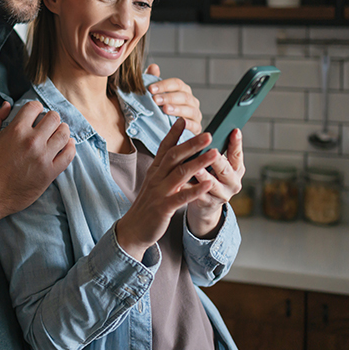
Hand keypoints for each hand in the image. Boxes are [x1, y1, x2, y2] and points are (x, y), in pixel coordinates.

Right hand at [0, 101, 75, 221]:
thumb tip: (7, 104)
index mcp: (16, 130)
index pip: (35, 107)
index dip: (36, 108)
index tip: (36, 114)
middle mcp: (32, 141)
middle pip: (53, 118)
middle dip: (50, 119)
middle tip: (48, 125)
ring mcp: (43, 157)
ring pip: (64, 134)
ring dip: (62, 131)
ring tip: (58, 134)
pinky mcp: (50, 172)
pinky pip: (68, 154)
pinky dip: (70, 147)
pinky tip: (66, 145)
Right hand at [115, 118, 216, 259]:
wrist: (133, 229)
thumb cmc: (147, 206)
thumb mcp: (154, 184)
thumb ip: (166, 171)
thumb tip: (179, 158)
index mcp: (154, 172)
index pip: (164, 149)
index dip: (173, 134)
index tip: (182, 120)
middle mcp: (156, 179)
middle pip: (174, 157)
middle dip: (191, 144)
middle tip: (208, 134)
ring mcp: (159, 193)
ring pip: (180, 174)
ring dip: (198, 162)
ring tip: (214, 153)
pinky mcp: (163, 208)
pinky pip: (181, 197)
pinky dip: (195, 190)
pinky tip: (208, 184)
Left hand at [145, 63, 201, 133]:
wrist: (166, 132)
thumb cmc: (159, 110)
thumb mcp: (154, 96)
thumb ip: (153, 81)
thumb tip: (153, 67)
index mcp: (183, 91)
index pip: (177, 84)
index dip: (164, 85)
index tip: (150, 89)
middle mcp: (191, 101)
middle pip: (183, 96)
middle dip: (168, 97)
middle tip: (155, 99)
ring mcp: (195, 115)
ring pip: (190, 110)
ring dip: (177, 109)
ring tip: (165, 109)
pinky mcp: (197, 128)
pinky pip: (195, 125)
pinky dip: (188, 124)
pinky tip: (179, 122)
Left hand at [186, 129, 244, 237]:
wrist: (206, 204)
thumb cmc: (211, 176)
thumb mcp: (219, 164)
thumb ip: (217, 149)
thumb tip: (212, 130)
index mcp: (236, 169)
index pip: (237, 154)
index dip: (236, 143)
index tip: (234, 131)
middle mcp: (232, 182)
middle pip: (225, 170)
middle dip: (218, 160)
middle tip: (212, 150)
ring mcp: (221, 195)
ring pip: (211, 184)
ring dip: (203, 175)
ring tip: (195, 168)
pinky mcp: (207, 203)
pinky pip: (198, 196)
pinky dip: (190, 189)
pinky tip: (181, 183)